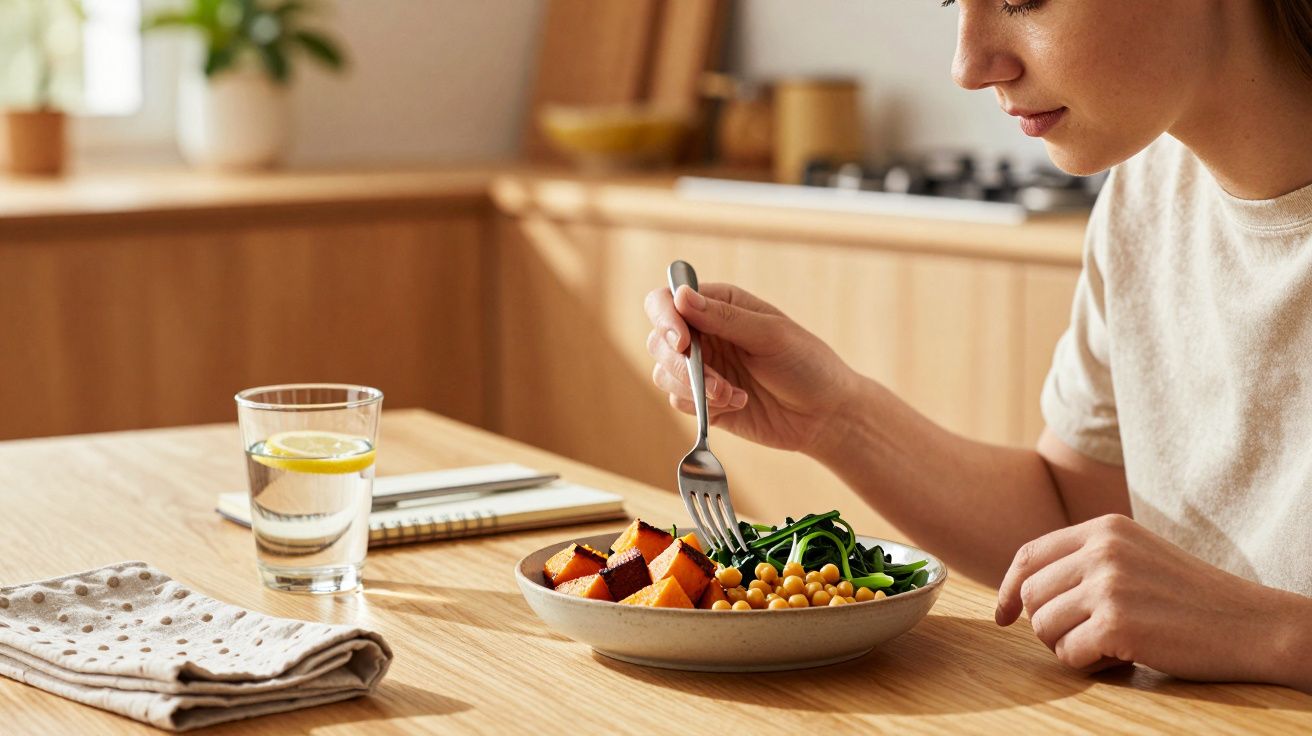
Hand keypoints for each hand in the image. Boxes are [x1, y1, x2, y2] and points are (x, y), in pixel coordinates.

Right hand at [643, 282, 857, 452]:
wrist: (825, 414)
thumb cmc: (807, 363)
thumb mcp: (771, 335)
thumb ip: (724, 317)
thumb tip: (680, 295)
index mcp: (719, 305)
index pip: (667, 301)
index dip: (665, 318)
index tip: (682, 342)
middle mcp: (704, 334)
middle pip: (658, 340)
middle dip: (679, 363)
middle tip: (711, 382)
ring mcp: (702, 368)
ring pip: (663, 373)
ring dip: (693, 387)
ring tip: (732, 394)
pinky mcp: (702, 401)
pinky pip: (678, 401)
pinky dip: (702, 406)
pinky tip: (737, 403)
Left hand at [996, 513, 1309, 687]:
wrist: (1252, 624)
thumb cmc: (1192, 598)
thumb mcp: (1137, 555)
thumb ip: (1087, 559)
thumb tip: (1022, 587)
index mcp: (1104, 528)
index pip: (1029, 555)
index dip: (1008, 589)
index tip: (1004, 615)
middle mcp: (1102, 550)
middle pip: (1031, 596)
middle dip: (1047, 626)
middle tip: (1083, 639)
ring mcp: (1108, 585)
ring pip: (1043, 626)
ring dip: (1067, 647)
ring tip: (1105, 647)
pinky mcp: (1117, 624)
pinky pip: (1068, 654)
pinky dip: (1084, 665)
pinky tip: (1116, 660)